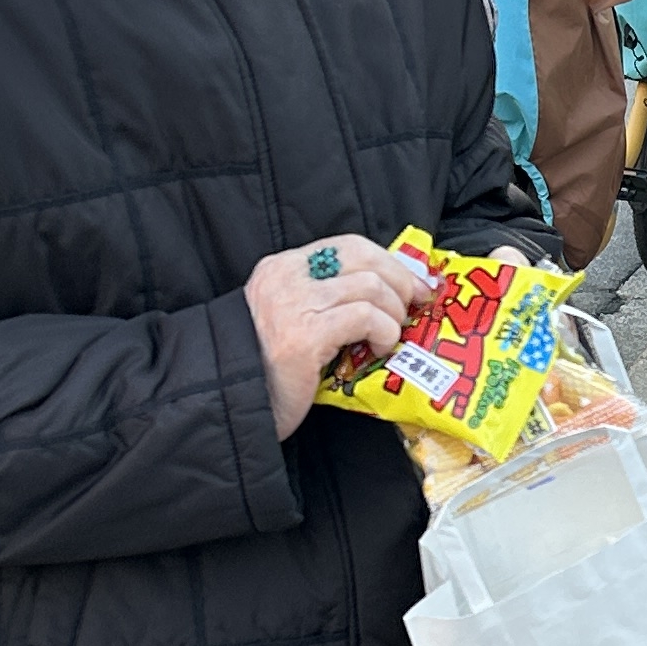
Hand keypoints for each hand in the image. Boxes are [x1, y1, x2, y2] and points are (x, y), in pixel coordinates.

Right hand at [245, 233, 435, 440]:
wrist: (232, 400)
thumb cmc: (268, 367)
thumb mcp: (292, 318)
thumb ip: (327, 299)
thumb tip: (387, 292)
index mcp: (283, 267)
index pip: (348, 245)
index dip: (389, 261)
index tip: (412, 282)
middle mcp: (287, 278)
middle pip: (364, 257)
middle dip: (401, 280)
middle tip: (414, 306)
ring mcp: (295, 304)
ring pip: (371, 287)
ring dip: (394, 313)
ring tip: (390, 336)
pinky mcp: (306, 334)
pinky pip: (366, 317)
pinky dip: (385, 331)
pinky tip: (380, 348)